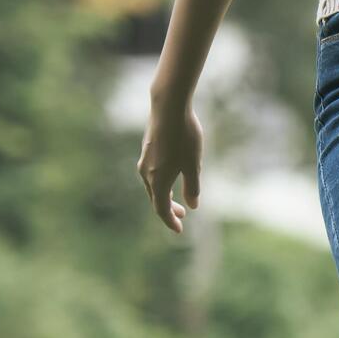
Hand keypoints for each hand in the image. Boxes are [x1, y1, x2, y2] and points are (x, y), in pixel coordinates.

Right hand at [137, 96, 202, 233]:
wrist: (168, 107)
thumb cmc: (184, 136)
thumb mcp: (194, 163)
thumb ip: (192, 186)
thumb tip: (193, 207)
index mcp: (158, 180)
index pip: (161, 209)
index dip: (170, 221)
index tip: (179, 230)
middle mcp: (146, 173)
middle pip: (156, 198)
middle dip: (169, 210)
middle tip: (182, 216)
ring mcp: (145, 160)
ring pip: (153, 185)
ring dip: (165, 195)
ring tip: (178, 198)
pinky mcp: (147, 149)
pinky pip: (152, 173)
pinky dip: (161, 182)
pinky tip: (171, 175)